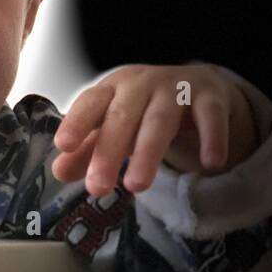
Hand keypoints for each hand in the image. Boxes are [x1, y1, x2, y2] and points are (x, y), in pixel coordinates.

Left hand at [51, 64, 255, 194]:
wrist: (196, 85)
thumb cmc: (145, 108)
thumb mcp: (114, 125)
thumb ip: (88, 149)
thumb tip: (59, 172)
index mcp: (112, 89)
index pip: (90, 103)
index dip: (77, 122)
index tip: (64, 146)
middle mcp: (141, 85)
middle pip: (123, 117)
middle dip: (109, 152)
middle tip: (98, 187)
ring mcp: (176, 89)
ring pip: (160, 121)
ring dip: (148, 153)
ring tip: (137, 187)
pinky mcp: (209, 98)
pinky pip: (211, 117)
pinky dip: (212, 138)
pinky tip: (210, 163)